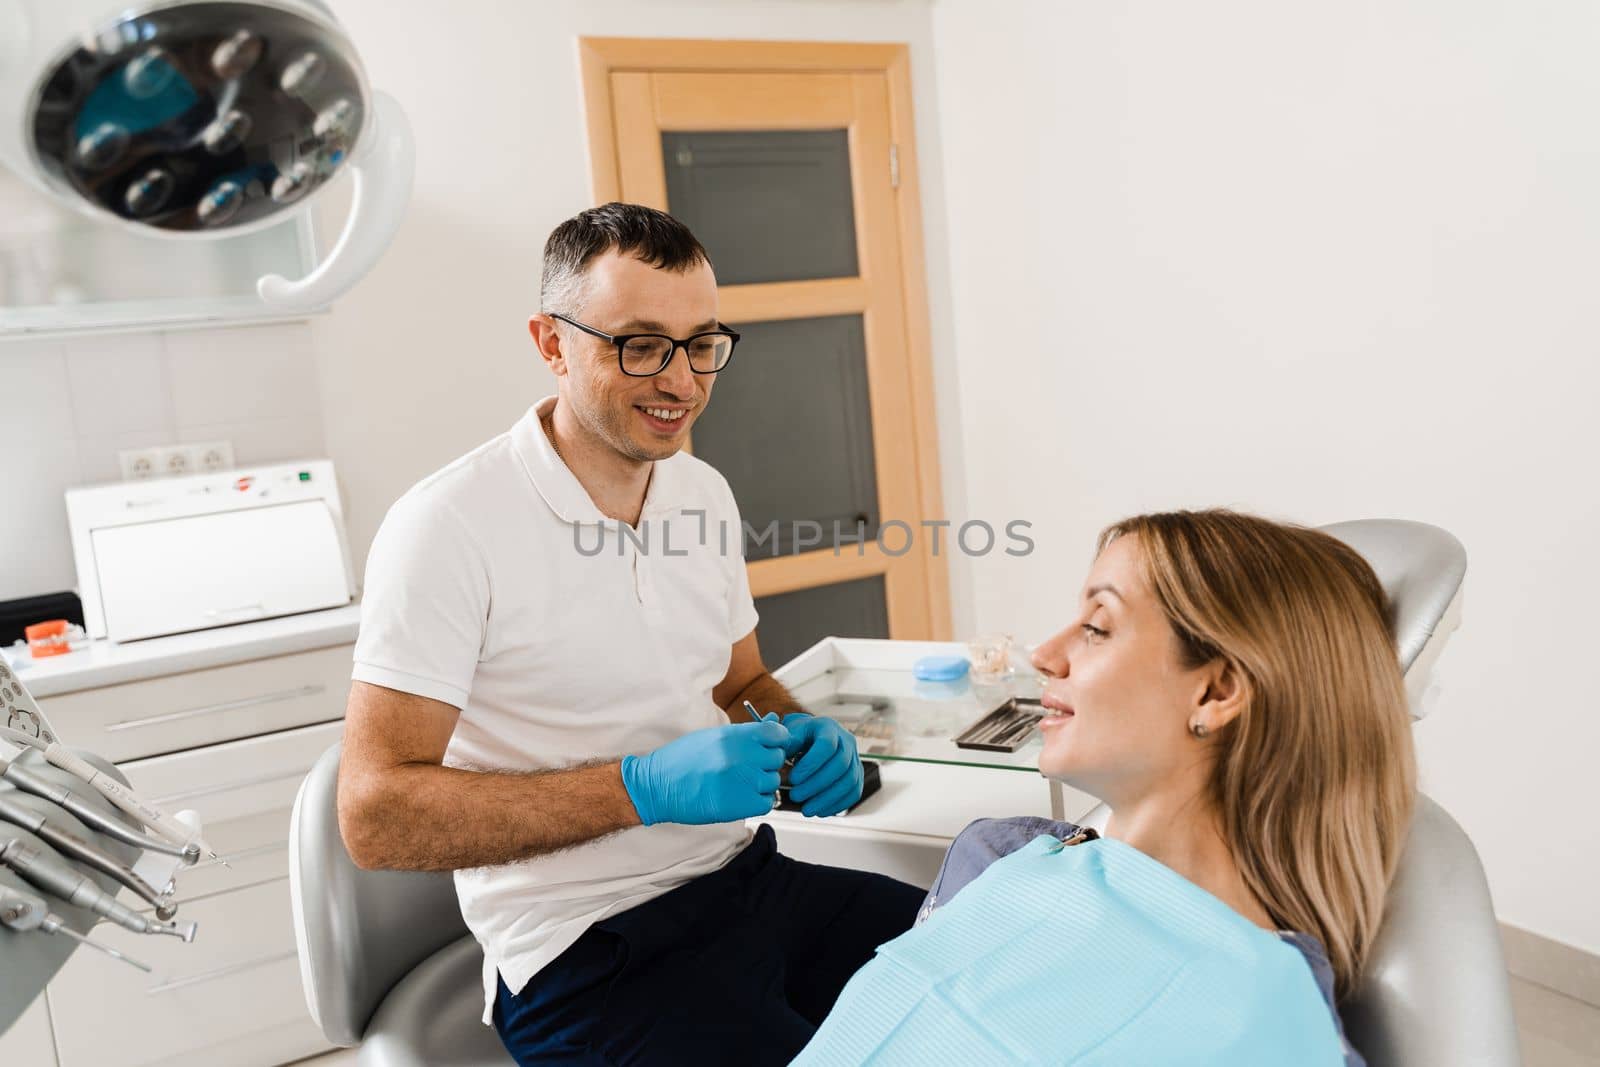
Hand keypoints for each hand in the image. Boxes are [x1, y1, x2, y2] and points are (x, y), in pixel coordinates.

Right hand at [621, 720, 790, 825]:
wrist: (659, 786)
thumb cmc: (682, 759)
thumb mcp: (713, 736)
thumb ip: (747, 731)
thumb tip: (774, 721)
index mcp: (735, 736)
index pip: (777, 733)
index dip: (777, 740)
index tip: (770, 746)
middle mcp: (742, 756)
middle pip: (777, 758)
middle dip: (767, 763)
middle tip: (749, 767)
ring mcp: (744, 781)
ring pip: (773, 781)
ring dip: (762, 783)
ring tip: (741, 783)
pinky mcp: (741, 805)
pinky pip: (767, 802)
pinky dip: (759, 801)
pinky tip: (743, 797)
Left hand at [781, 714, 863, 817]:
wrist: (811, 737)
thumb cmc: (797, 736)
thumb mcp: (789, 733)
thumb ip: (786, 743)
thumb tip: (780, 757)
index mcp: (829, 727)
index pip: (827, 745)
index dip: (811, 764)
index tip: (792, 779)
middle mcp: (847, 741)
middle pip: (840, 765)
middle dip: (816, 785)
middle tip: (795, 796)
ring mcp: (855, 758)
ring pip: (849, 781)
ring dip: (827, 799)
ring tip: (806, 809)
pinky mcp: (857, 774)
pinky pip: (853, 792)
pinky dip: (837, 804)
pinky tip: (820, 811)